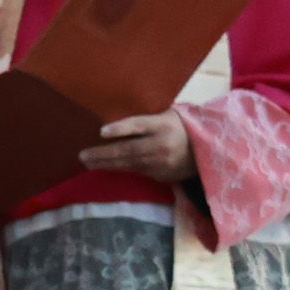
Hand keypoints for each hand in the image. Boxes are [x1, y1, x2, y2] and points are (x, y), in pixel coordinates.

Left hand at [78, 109, 193, 183]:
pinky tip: (106, 167)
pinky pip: (137, 171)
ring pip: (130, 164)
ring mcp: (162, 162)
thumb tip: (117, 119)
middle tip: (83, 155)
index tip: (101, 132)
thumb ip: (147, 117)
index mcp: (164, 124)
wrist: (206, 149)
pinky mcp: (162, 175)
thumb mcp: (168, 114)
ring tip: (88, 162)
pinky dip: (120, 169)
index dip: (121, 128)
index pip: (140, 125)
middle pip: (129, 149)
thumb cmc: (181, 126)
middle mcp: (162, 144)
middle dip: (103, 154)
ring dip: (107, 164)